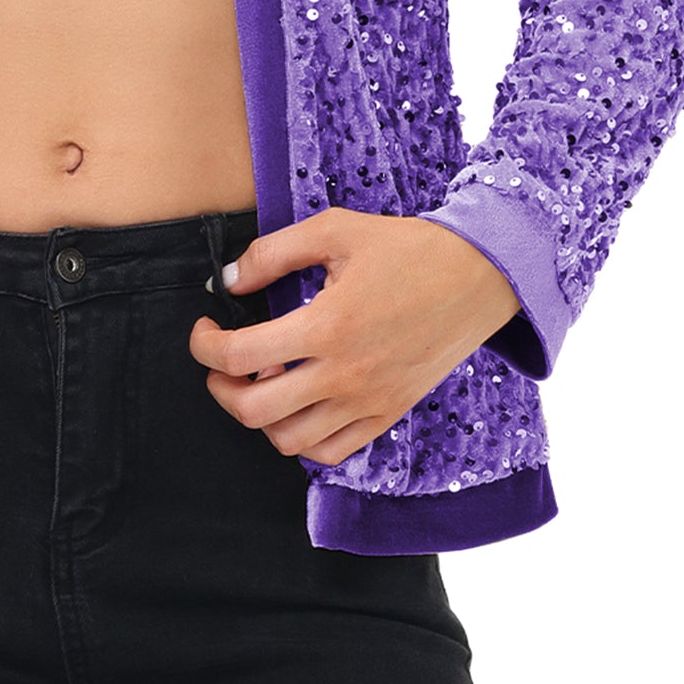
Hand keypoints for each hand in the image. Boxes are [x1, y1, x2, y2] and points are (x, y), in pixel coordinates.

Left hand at [187, 206, 522, 467]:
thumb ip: (272, 253)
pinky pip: (330, 452)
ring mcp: (368, 401)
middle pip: (253, 411)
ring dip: (259, 416)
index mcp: (326, 326)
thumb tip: (228, 280)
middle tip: (221, 362)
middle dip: (220, 387)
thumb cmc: (406, 248)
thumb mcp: (334, 230)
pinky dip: (302, 438)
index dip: (204, 344)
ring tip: (261, 381)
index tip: (205, 327)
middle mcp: (344, 375)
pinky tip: (298, 402)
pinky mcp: (388, 414)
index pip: (238, 356)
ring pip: (288, 441)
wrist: (479, 276)